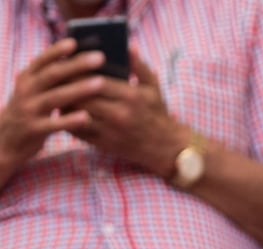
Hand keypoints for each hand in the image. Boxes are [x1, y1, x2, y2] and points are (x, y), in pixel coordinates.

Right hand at [0, 39, 105, 169]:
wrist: (5, 140)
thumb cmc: (30, 111)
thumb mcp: (34, 91)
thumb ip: (51, 79)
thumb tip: (81, 61)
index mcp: (27, 78)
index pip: (42, 60)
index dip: (57, 51)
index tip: (75, 41)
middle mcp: (26, 91)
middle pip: (52, 75)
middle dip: (76, 65)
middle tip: (100, 57)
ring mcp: (28, 110)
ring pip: (55, 97)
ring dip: (78, 89)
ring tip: (100, 83)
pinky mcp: (33, 130)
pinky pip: (54, 124)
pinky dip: (70, 120)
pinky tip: (87, 117)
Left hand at [71, 49, 188, 176]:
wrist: (165, 148)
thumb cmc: (157, 114)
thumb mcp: (154, 89)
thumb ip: (140, 67)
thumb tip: (129, 46)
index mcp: (131, 96)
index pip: (96, 80)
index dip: (78, 72)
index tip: (69, 66)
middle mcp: (120, 114)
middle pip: (82, 97)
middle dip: (67, 87)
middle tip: (57, 79)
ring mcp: (111, 131)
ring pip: (76, 114)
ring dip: (64, 104)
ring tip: (59, 95)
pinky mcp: (104, 144)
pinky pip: (78, 131)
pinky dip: (68, 121)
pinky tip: (66, 113)